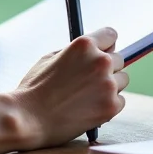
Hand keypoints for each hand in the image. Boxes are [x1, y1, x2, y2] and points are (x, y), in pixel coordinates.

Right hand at [10, 27, 128, 149]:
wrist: (30, 118)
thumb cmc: (36, 87)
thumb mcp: (51, 57)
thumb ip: (76, 52)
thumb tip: (95, 50)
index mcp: (84, 45)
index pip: (110, 35)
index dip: (106, 43)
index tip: (105, 49)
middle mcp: (100, 61)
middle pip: (119, 58)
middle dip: (107, 66)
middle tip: (91, 77)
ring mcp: (108, 84)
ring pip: (122, 79)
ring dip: (110, 84)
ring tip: (89, 93)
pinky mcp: (111, 106)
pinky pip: (120, 100)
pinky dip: (109, 103)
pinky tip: (90, 106)